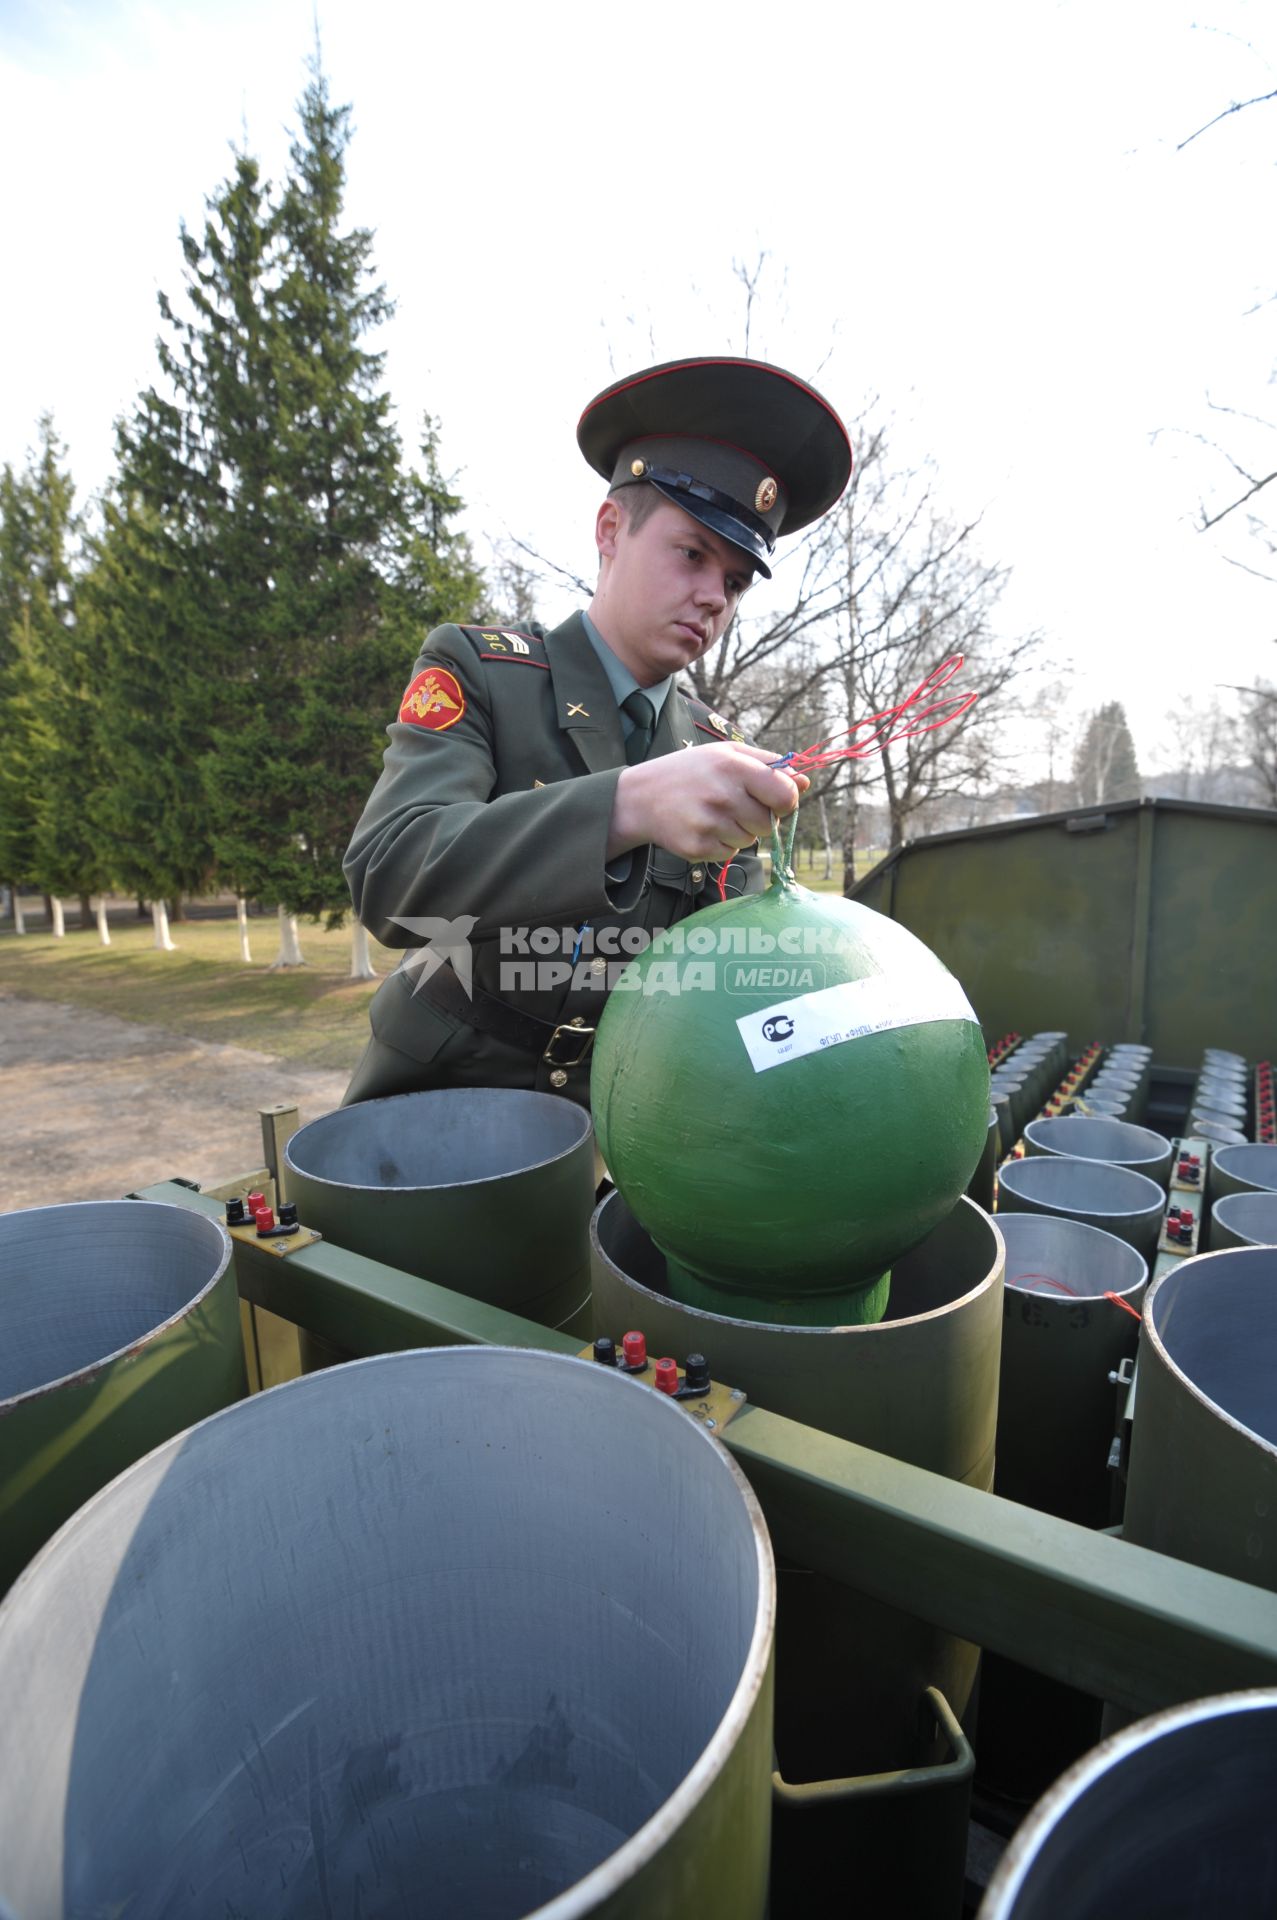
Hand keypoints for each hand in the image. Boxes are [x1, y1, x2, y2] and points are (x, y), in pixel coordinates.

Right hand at [607, 742, 809, 861]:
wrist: (640, 797)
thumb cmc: (691, 772)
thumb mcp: (727, 755)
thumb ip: (769, 765)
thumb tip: (805, 782)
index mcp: (734, 767)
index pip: (784, 794)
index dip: (786, 801)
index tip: (775, 800)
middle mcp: (722, 796)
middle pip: (768, 823)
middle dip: (759, 818)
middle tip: (734, 805)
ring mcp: (708, 824)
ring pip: (750, 840)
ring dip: (739, 831)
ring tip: (713, 814)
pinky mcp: (697, 848)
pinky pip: (730, 853)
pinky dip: (722, 844)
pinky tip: (703, 827)